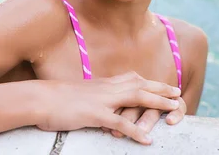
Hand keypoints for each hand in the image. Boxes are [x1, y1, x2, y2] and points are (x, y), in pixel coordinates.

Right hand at [35, 72, 180, 144]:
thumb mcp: (81, 93)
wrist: (40, 98)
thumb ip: (95, 95)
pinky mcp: (96, 115)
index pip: (133, 79)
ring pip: (136, 98)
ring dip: (157, 103)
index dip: (150, 82)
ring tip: (174, 110)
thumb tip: (102, 101)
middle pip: (140, 85)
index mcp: (103, 83)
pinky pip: (120, 123)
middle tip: (178, 93)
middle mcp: (107, 88)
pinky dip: (135, 131)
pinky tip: (147, 140)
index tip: (165, 85)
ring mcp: (103, 100)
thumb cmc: (56, 98)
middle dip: (161, 89)